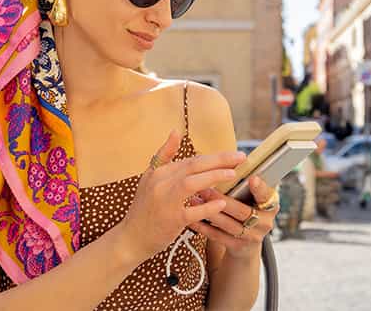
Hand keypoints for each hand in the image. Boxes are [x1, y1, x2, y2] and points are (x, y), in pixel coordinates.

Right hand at [120, 130, 245, 259]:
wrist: (130, 238)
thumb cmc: (144, 209)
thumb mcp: (149, 178)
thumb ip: (164, 155)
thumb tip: (176, 131)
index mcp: (158, 172)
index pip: (190, 159)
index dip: (213, 156)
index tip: (232, 154)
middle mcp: (160, 183)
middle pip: (194, 165)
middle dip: (220, 160)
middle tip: (241, 157)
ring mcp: (165, 201)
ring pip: (192, 183)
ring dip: (214, 176)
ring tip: (233, 174)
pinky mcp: (170, 220)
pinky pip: (192, 211)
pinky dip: (208, 206)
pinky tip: (222, 203)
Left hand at [187, 175, 278, 259]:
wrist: (246, 242)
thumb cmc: (245, 208)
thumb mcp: (251, 197)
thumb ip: (244, 183)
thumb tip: (231, 158)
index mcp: (270, 204)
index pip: (266, 194)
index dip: (259, 188)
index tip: (252, 178)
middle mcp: (265, 222)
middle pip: (242, 211)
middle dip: (221, 200)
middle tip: (204, 189)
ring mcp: (253, 237)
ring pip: (229, 225)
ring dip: (209, 212)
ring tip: (194, 200)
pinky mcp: (239, 247)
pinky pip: (218, 237)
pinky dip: (204, 227)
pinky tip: (192, 218)